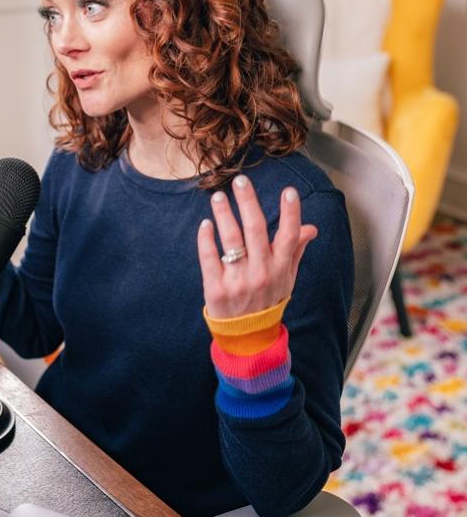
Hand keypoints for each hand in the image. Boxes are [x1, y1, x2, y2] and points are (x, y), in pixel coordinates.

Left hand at [197, 174, 317, 318]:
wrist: (247, 336)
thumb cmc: (267, 300)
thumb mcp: (286, 278)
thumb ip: (295, 250)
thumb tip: (311, 228)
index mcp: (280, 268)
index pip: (288, 235)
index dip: (290, 213)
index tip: (288, 191)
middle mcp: (261, 272)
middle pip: (255, 230)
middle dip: (249, 202)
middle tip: (240, 181)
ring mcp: (238, 280)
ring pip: (231, 240)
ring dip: (224, 215)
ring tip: (218, 197)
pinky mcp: (216, 288)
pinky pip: (209, 258)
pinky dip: (206, 240)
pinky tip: (205, 224)